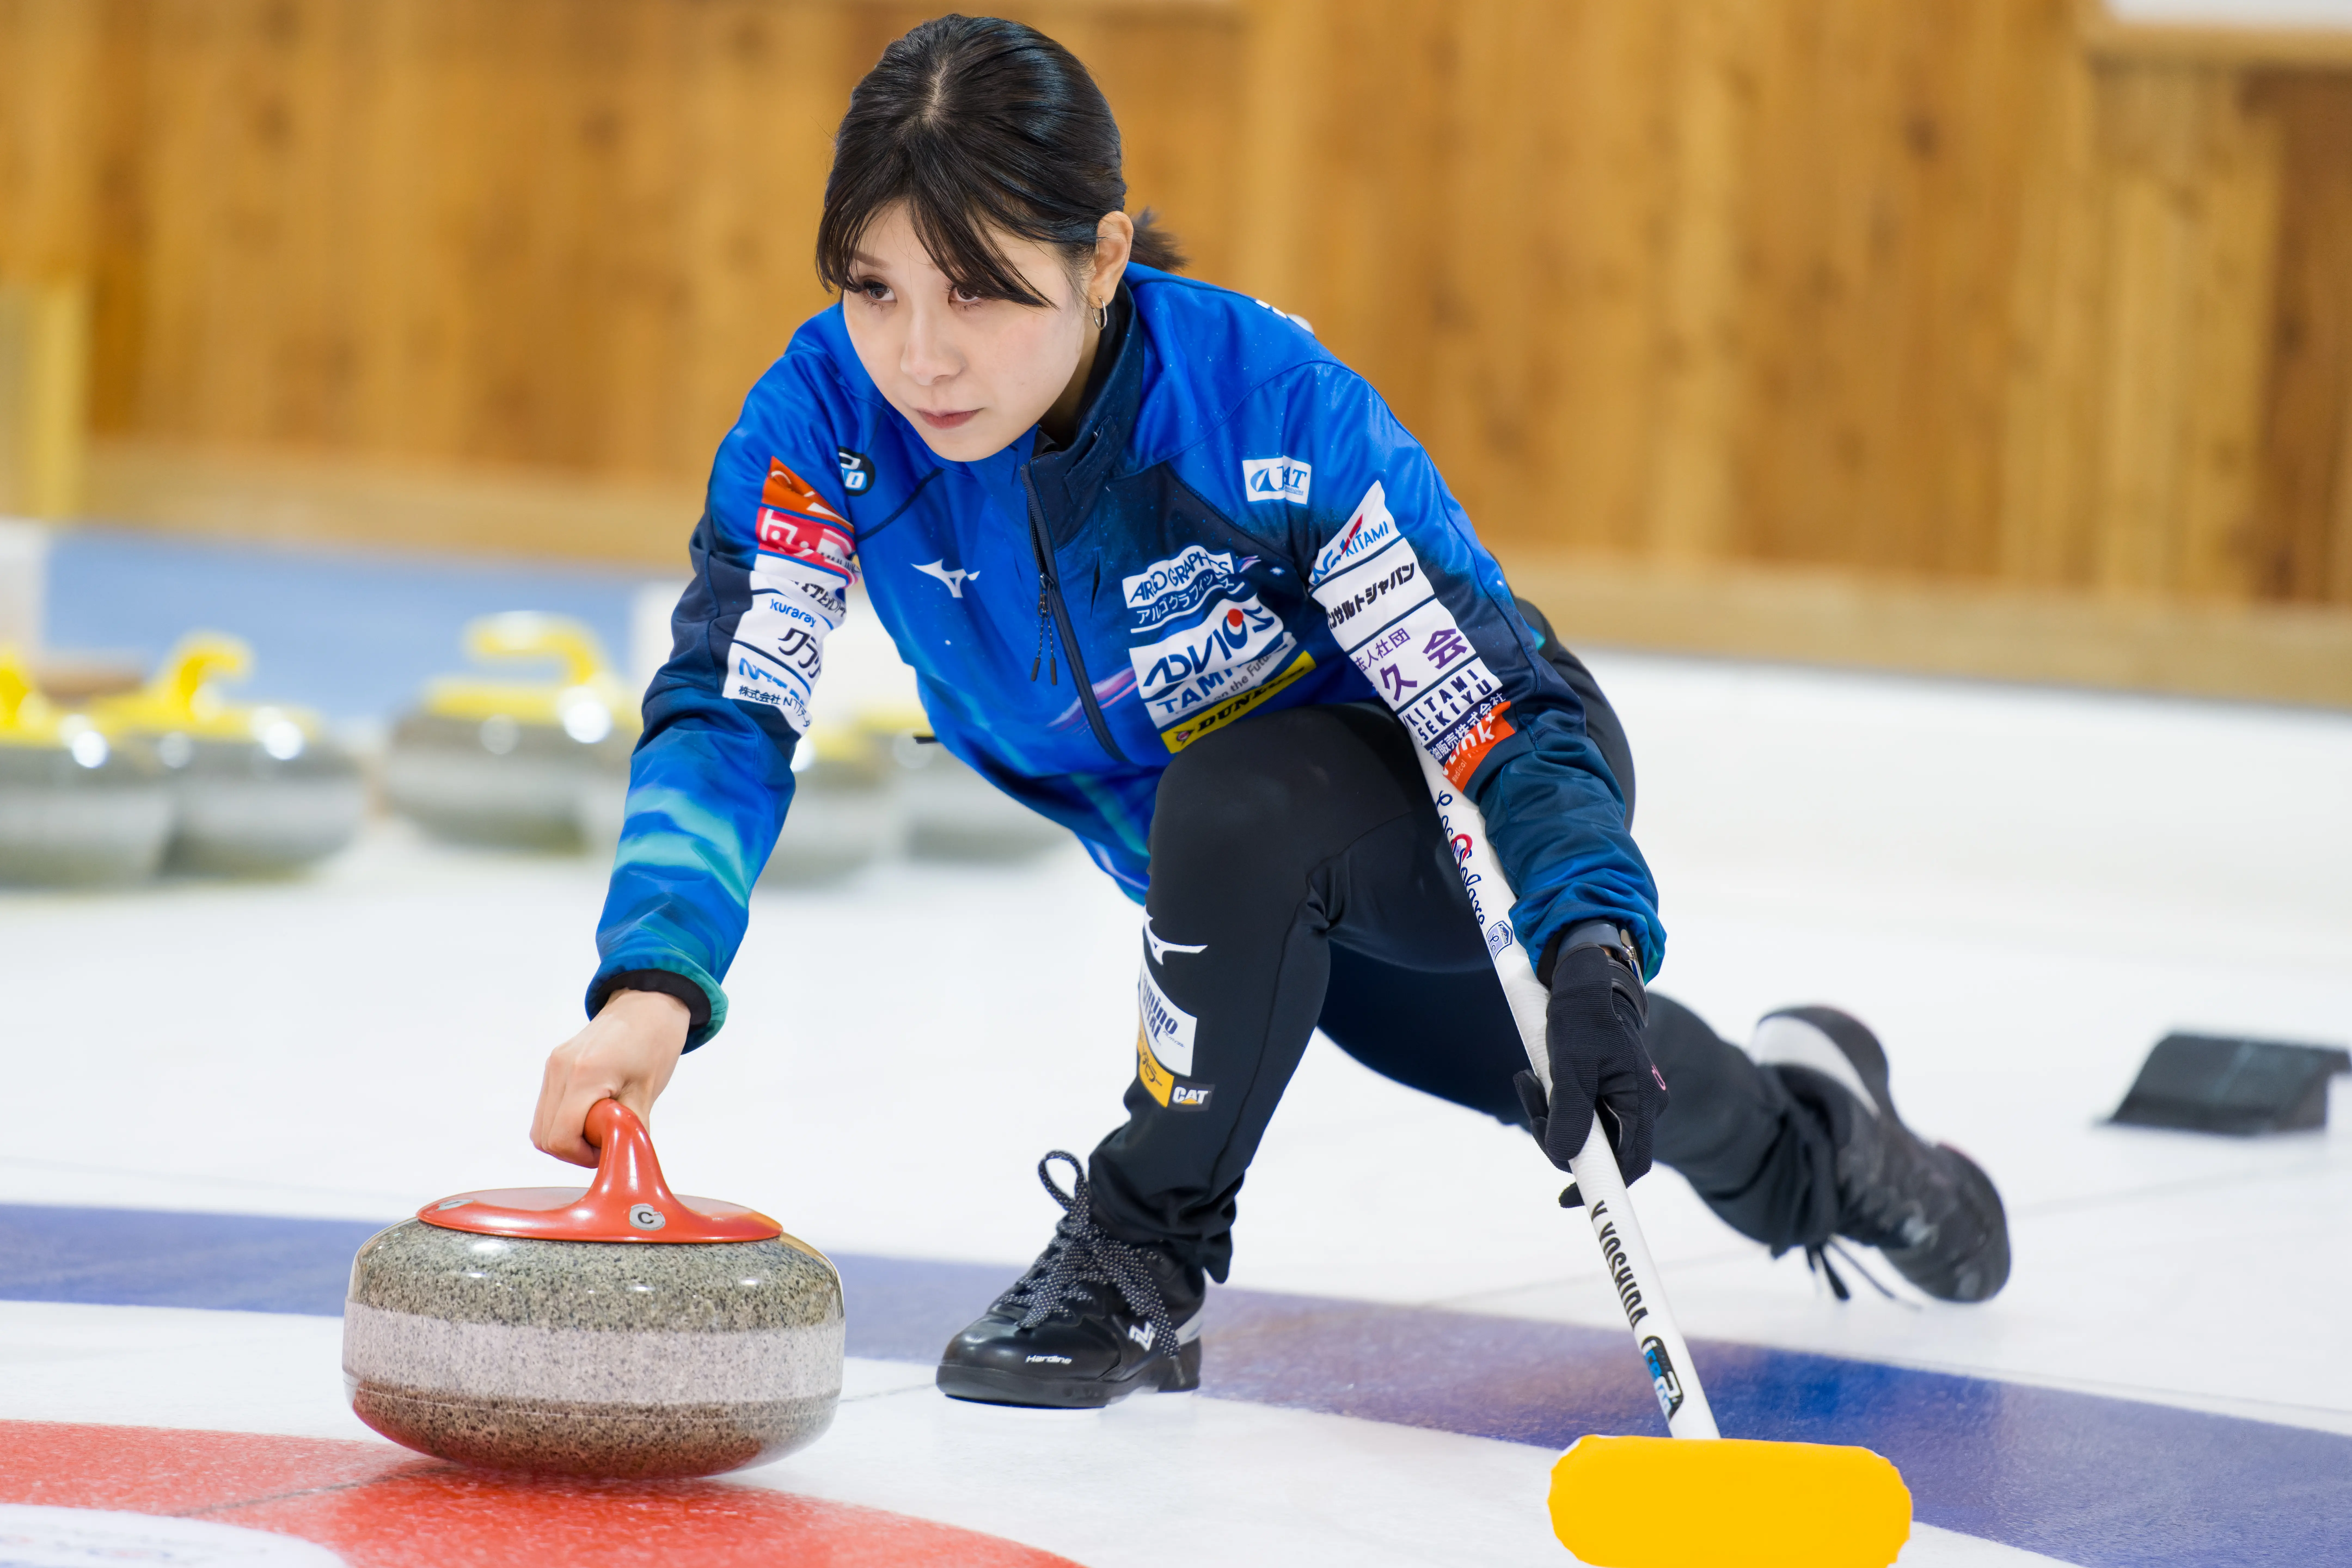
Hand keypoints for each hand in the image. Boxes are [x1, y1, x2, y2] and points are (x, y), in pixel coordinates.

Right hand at [531, 989, 690, 1166]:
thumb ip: (629, 1128)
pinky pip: (547, 1107)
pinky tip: (591, 1113)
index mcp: (584, 1074)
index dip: (583, 1156)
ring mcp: (553, 1065)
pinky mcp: (553, 1064)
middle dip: (574, 1150)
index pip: (561, 1138)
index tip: (608, 1150)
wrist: (648, 1004)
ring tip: (599, 1127)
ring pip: (540, 1125)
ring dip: (567, 1137)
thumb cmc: (654, 1042)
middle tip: (605, 1142)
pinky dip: (563, 1120)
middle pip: (544, 1137)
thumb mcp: (648, 1091)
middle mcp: (560, 1068)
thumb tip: (622, 1158)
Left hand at [1511, 942, 1665, 1184]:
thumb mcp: (1571, 1063)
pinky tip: (1532, 1079)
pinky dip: (1554, 1103)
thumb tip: (1561, 1155)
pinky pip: (1578, 1112)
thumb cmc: (1582, 1015)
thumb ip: (1569, 1111)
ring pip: (1584, 1130)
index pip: (1630, 1164)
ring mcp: (1622, 1098)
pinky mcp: (1604, 1090)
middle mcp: (1639, 1104)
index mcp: (1641, 1100)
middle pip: (1601, 1150)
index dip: (1600, 1185)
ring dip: (1550, 1116)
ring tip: (1526, 1081)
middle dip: (1559, 1138)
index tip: (1565, 1199)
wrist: (1584, 981)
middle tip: (1532, 1111)